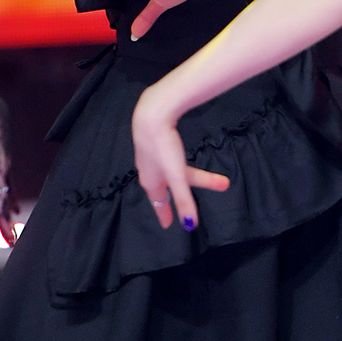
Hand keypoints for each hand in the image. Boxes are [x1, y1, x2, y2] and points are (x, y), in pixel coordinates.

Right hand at [132, 84, 229, 228]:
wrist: (152, 115)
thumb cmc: (164, 148)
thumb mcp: (177, 176)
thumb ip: (184, 200)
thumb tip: (189, 225)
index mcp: (151, 182)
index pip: (158, 203)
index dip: (164, 214)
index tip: (167, 225)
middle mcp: (147, 170)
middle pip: (166, 188)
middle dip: (180, 198)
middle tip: (186, 209)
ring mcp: (149, 155)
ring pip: (166, 174)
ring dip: (182, 180)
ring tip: (194, 180)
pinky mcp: (153, 141)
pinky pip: (165, 160)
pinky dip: (174, 167)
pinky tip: (174, 160)